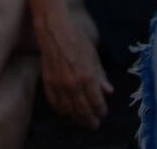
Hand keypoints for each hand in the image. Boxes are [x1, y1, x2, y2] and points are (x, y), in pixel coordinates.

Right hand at [34, 9, 110, 128]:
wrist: (54, 31)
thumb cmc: (76, 40)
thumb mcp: (93, 55)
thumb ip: (101, 75)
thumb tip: (108, 91)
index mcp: (87, 76)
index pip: (96, 102)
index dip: (101, 111)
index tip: (103, 114)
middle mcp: (73, 84)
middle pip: (83, 110)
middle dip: (90, 120)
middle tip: (94, 125)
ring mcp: (59, 85)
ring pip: (69, 110)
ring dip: (77, 118)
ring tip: (82, 121)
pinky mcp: (48, 83)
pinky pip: (55, 103)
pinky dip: (62, 111)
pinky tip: (67, 112)